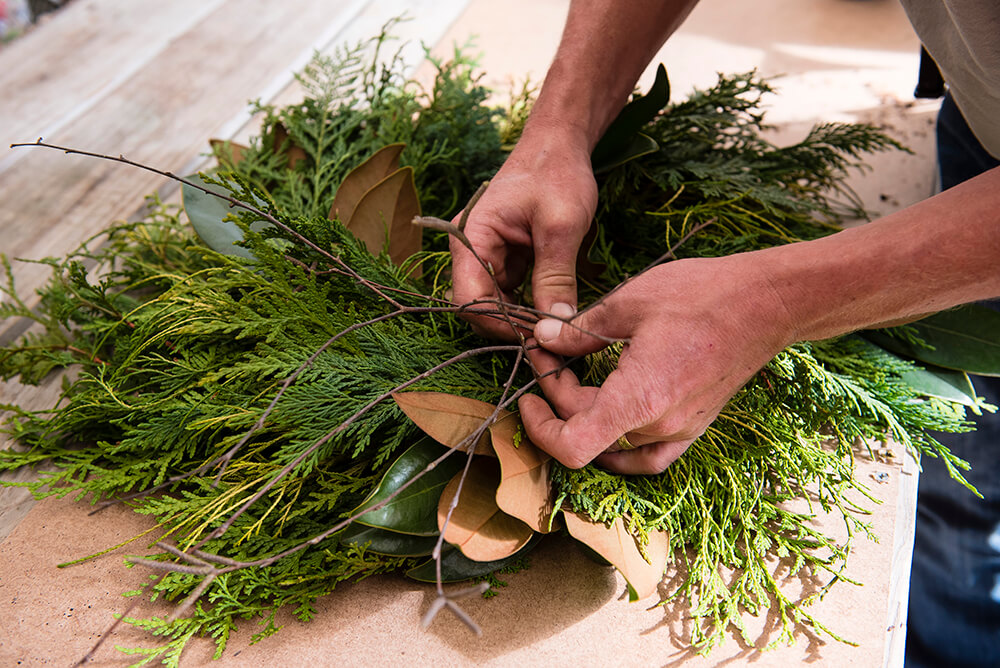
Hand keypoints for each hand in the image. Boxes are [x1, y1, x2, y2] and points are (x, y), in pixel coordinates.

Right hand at [450, 129, 597, 338]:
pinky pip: (508, 292)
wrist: (560, 145)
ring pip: (494, 303)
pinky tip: (551, 310)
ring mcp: (486, 254)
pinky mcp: (504, 258)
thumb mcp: (562, 226)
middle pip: (477, 305)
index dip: (498, 323)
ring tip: (553, 326)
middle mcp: (469, 248)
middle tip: (549, 337)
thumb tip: (557, 326)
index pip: (468, 297)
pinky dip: (527, 305)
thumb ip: (556, 277)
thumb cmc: (557, 174)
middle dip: (509, 325)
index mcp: (470, 236)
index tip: (535, 336)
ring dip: (520, 318)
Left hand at [518, 254, 795, 474]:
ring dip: (583, 415)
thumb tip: (543, 339)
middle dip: (556, 396)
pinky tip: (605, 417)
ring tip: (571, 373)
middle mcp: (660, 426)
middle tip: (547, 350)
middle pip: (587, 435)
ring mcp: (680, 431)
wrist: (767, 303)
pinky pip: (647, 456)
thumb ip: (580, 330)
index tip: (529, 394)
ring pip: (612, 444)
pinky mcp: (694, 426)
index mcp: (640, 398)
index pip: (573, 447)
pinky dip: (618, 446)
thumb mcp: (628, 302)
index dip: (540, 428)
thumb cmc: (702, 294)